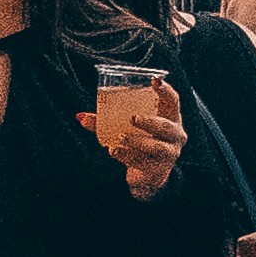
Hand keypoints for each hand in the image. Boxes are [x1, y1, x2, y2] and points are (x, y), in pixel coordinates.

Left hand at [82, 80, 184, 196]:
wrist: (148, 175)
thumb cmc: (139, 142)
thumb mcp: (126, 128)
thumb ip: (104, 122)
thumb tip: (80, 117)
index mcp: (170, 118)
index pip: (173, 100)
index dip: (165, 90)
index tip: (154, 81)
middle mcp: (175, 135)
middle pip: (165, 126)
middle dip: (150, 122)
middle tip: (133, 118)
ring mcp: (168, 154)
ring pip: (156, 147)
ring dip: (137, 141)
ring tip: (120, 137)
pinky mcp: (158, 170)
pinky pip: (143, 162)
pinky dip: (127, 155)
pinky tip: (114, 151)